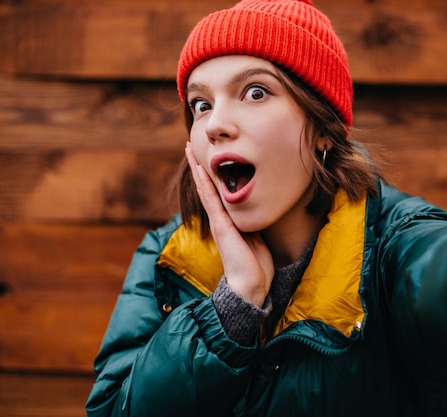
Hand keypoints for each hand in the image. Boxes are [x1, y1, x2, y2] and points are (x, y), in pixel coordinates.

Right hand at [185, 143, 273, 306]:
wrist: (251, 285)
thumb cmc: (256, 265)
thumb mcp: (257, 238)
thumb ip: (253, 224)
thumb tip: (257, 211)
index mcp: (229, 221)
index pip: (217, 193)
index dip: (211, 175)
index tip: (207, 158)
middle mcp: (221, 219)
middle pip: (206, 187)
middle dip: (199, 166)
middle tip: (191, 146)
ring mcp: (219, 221)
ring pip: (205, 188)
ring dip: (197, 168)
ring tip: (189, 149)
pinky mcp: (221, 225)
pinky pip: (210, 199)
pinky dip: (203, 182)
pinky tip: (198, 167)